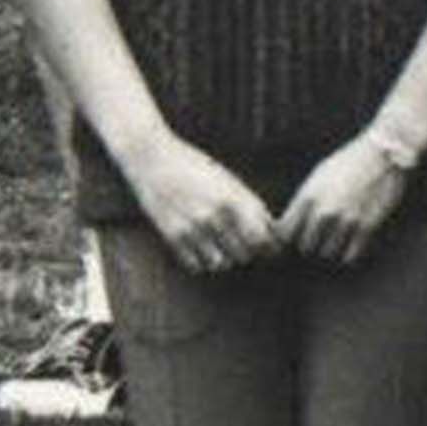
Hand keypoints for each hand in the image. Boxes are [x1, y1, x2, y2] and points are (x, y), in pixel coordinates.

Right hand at [123, 131, 280, 275]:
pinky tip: (201, 248)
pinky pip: (196, 265)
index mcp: (235, 198)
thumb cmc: (196, 167)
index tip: (267, 246)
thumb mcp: (229, 181)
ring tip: (221, 246)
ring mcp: (193, 227)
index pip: (262, 238)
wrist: (153, 159)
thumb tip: (272, 230)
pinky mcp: (172, 236)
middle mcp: (216, 215)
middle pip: (244, 254)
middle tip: (242, 244)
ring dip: (225, 259)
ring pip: (221, 264)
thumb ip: (251, 205)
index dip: (268, 246)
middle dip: (247, 252)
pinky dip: (202, 262)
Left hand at [275, 133, 410, 264]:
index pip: (284, 232)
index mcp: (308, 196)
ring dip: (330, 248)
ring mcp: (346, 221)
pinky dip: (349, 253)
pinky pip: (349, 256)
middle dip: (310, 243)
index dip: (288, 237)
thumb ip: (304, 201)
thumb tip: (292, 223)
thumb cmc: (348, 161)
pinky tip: (351, 242)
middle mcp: (324, 211)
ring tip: (336, 238)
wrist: (383, 154)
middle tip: (319, 237)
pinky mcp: (367, 227)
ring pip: (326, 253)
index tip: (295, 235)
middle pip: (305, 246)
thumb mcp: (318, 176)